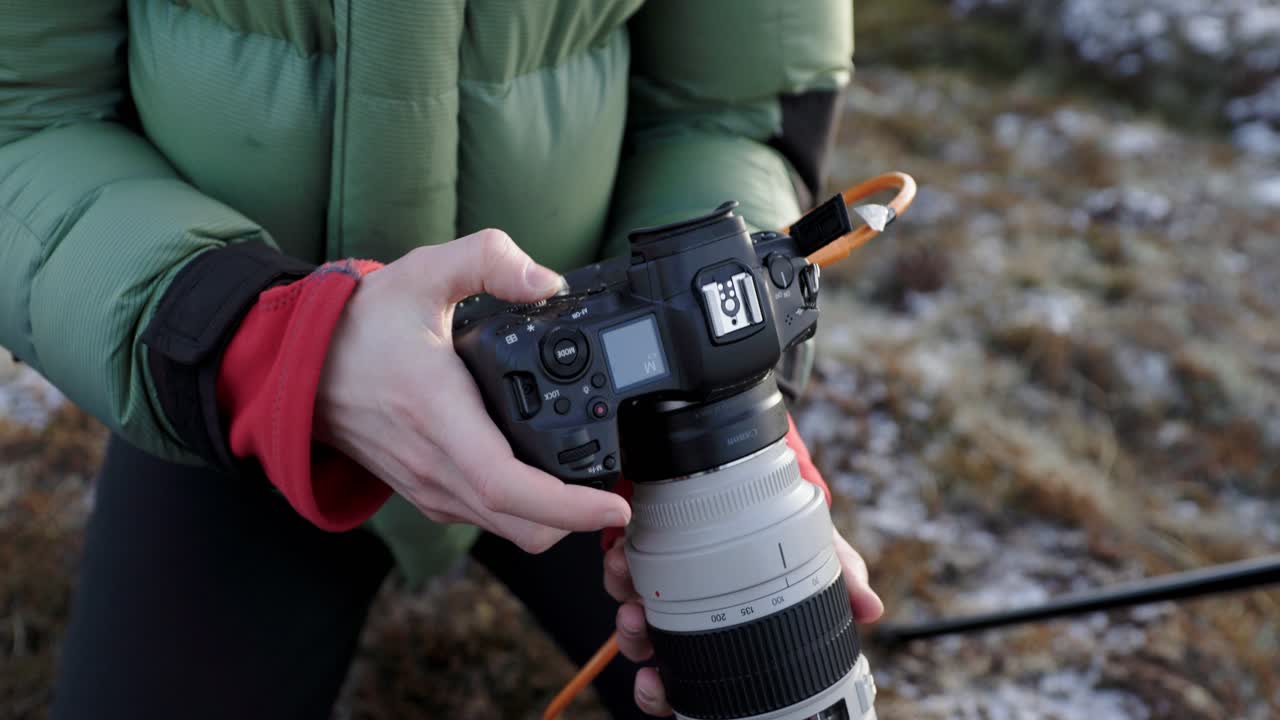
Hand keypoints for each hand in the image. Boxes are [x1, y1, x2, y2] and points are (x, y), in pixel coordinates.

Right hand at [314, 229, 631, 552]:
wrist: (298, 368)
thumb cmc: (359, 325)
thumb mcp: (422, 272)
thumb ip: (487, 260)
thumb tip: (548, 282)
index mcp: (438, 414)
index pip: (506, 484)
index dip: (567, 505)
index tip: (614, 502)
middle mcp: (434, 464)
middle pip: (520, 524)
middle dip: (580, 522)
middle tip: (625, 493)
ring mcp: (429, 486)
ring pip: (507, 530)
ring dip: (557, 523)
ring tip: (599, 490)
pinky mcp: (427, 492)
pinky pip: (487, 520)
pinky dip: (528, 515)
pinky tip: (551, 482)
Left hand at [603, 529, 882, 715]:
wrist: (746, 468)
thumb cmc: (780, 517)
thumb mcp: (812, 542)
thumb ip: (838, 572)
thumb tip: (871, 609)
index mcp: (728, 627)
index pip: (698, 679)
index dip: (672, 693)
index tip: (659, 684)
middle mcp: (690, 616)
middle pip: (652, 656)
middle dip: (639, 649)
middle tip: (639, 628)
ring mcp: (661, 587)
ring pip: (630, 620)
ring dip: (625, 613)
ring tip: (632, 597)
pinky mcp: (640, 555)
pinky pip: (618, 575)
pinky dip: (616, 569)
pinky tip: (621, 557)